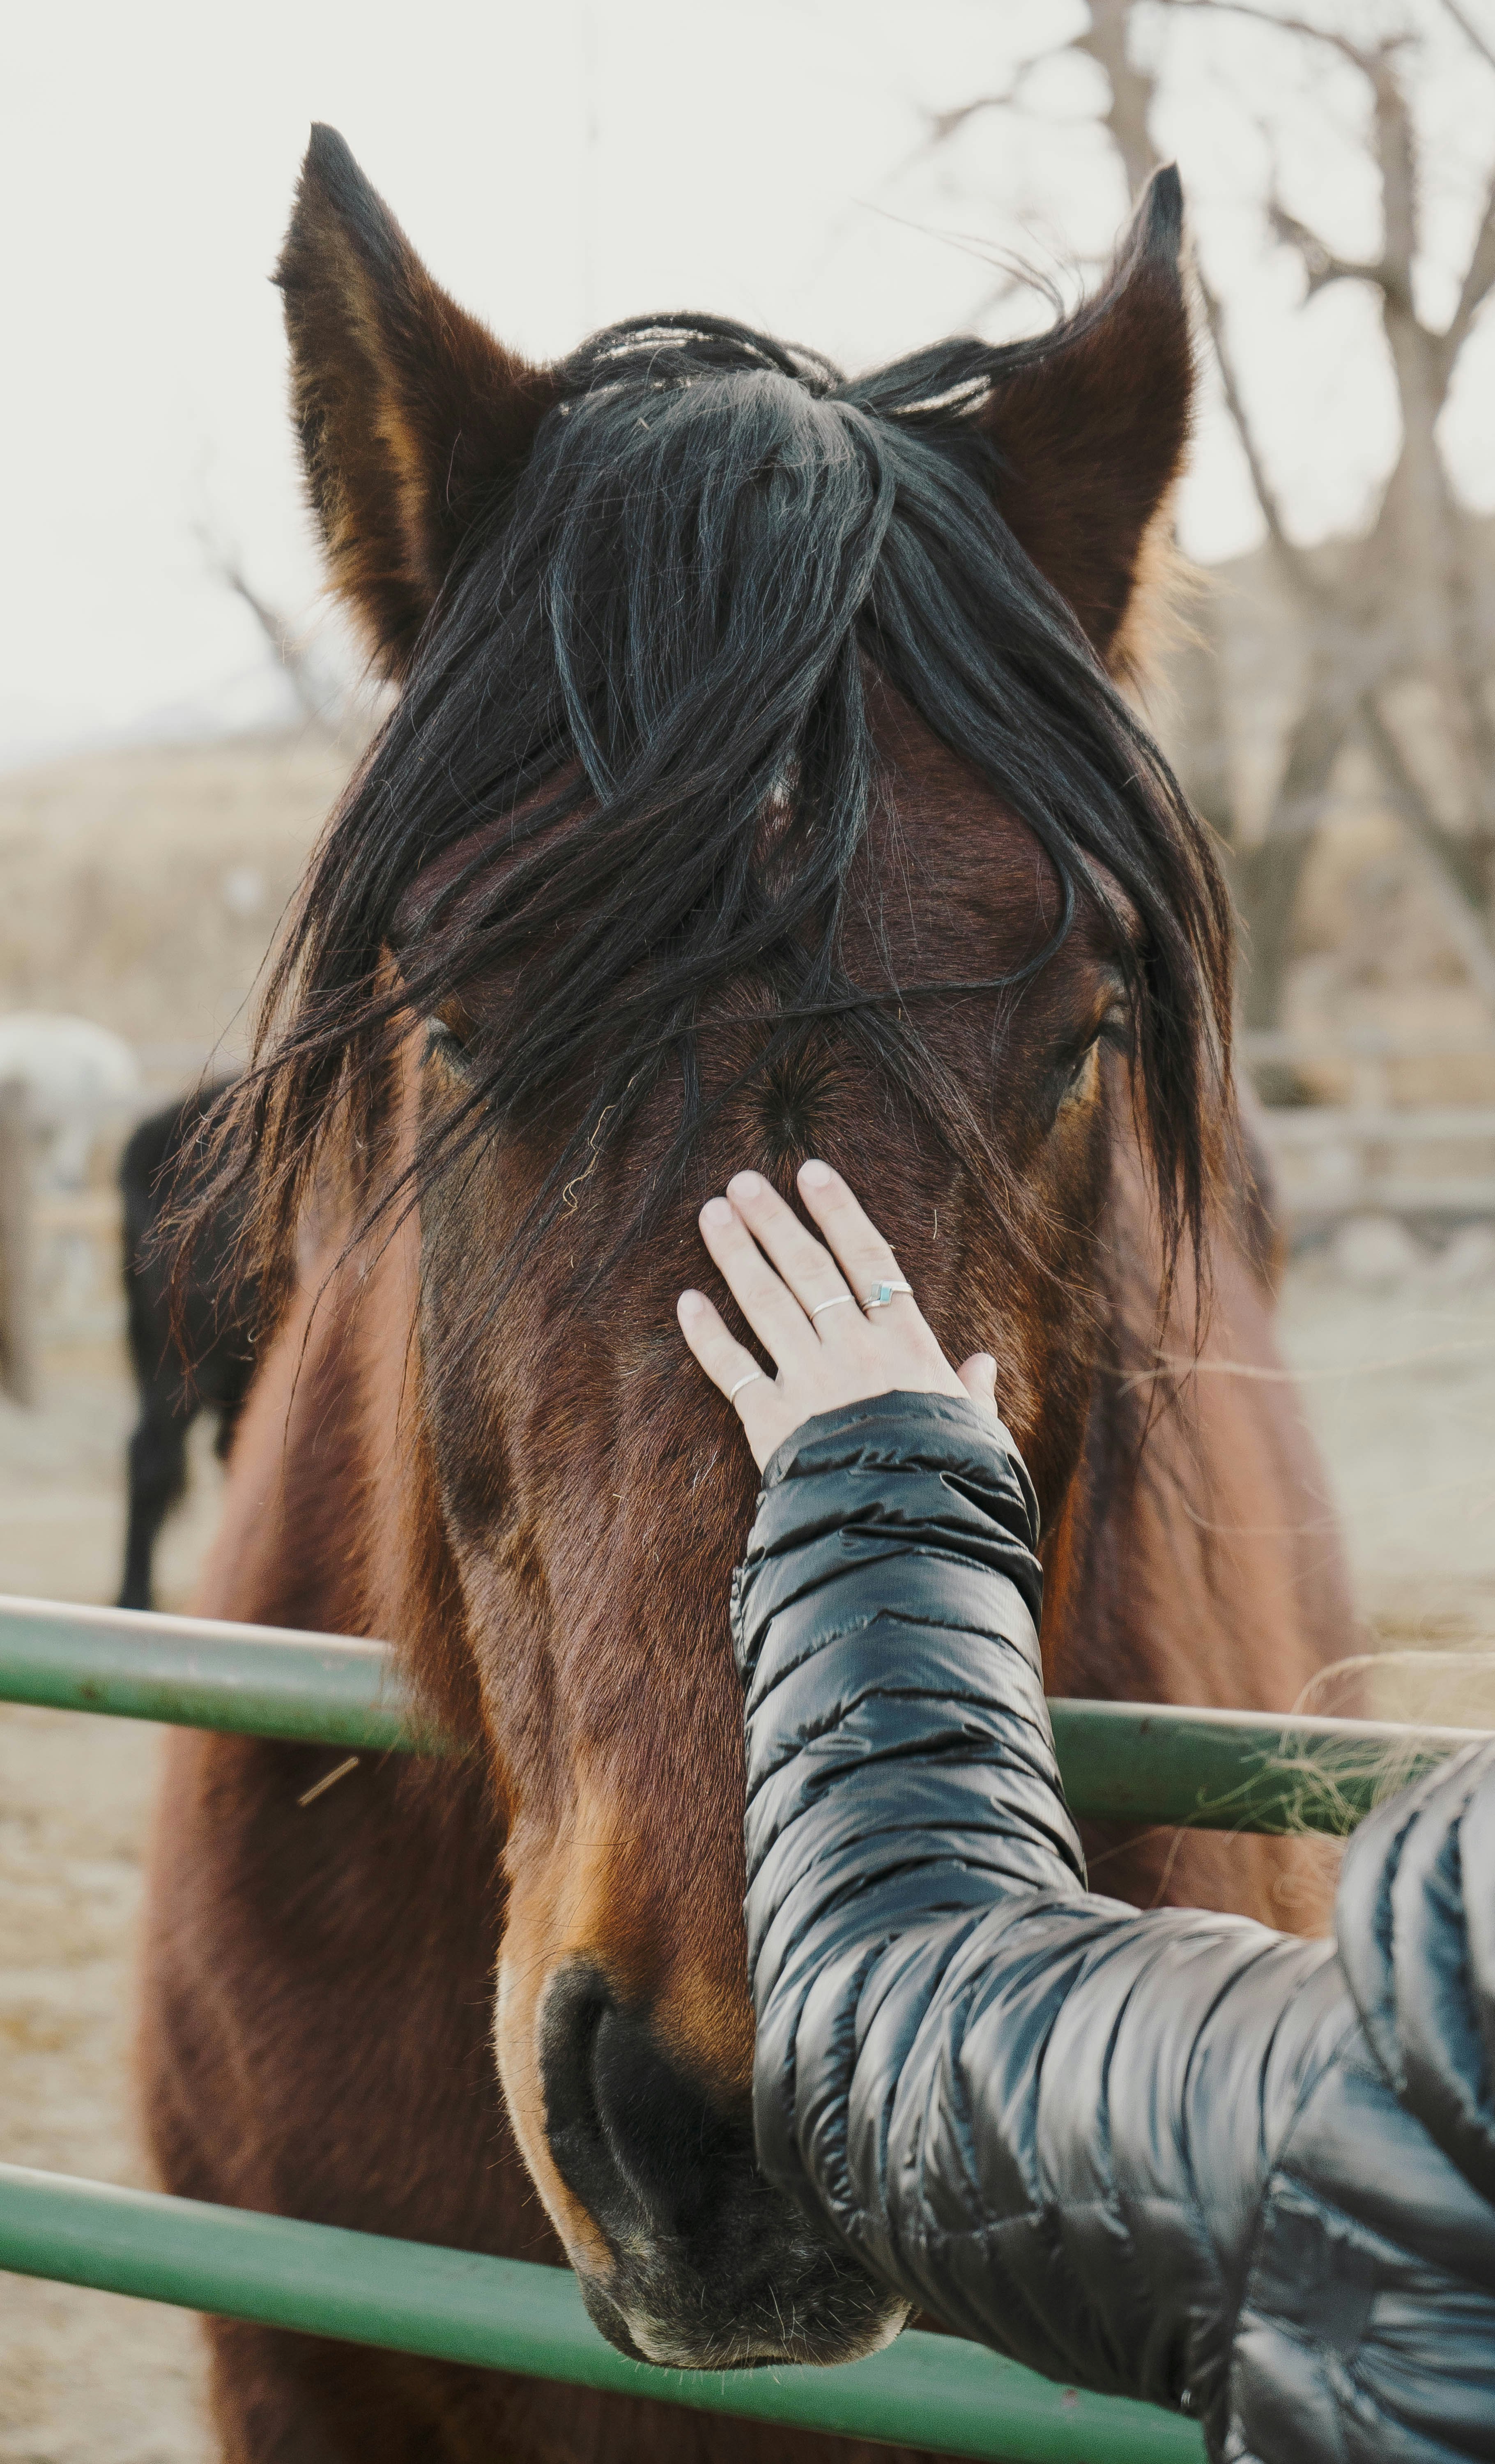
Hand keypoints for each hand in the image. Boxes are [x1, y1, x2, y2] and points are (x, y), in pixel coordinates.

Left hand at [676, 1159, 998, 1469]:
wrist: (909, 1534)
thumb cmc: (950, 1482)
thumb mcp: (972, 1431)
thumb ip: (970, 1392)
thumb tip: (982, 1364)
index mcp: (907, 1346)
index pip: (870, 1260)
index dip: (840, 1212)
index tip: (812, 1172)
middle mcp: (856, 1352)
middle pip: (809, 1270)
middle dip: (775, 1221)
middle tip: (743, 1181)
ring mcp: (812, 1382)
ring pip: (768, 1305)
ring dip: (737, 1256)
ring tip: (712, 1213)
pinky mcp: (774, 1422)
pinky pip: (734, 1370)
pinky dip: (707, 1336)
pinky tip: (687, 1301)